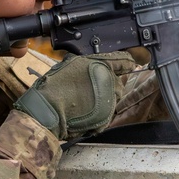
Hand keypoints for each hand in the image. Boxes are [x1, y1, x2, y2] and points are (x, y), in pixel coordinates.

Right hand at [13, 52, 138, 139]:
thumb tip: (96, 61)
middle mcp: (109, 82)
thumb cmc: (55, 86)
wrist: (48, 111)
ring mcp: (109, 101)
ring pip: (113, 97)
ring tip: (84, 100)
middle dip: (109, 83)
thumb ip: (89, 62)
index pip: (123, 61)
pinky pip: (107, 112)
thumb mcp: (71, 64)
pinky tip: (84, 111)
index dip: (126, 62)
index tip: (130, 63)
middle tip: (91, 87)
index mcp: (101, 66)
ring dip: (104, 98)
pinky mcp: (106, 117)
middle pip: (118, 81)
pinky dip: (100, 111)